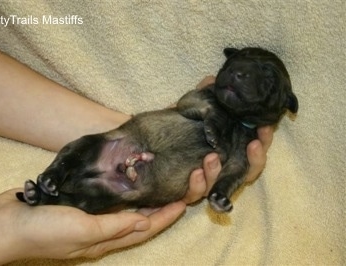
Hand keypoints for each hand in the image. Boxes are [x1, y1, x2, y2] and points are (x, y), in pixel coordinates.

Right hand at [0, 189, 185, 263]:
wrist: (2, 226)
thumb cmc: (43, 230)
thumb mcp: (83, 229)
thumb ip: (114, 226)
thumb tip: (145, 220)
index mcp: (104, 239)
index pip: (144, 228)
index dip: (166, 216)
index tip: (185, 200)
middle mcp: (100, 230)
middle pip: (138, 219)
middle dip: (160, 208)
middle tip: (176, 188)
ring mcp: (88, 218)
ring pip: (123, 208)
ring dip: (141, 198)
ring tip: (157, 182)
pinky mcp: (76, 205)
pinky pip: (105, 199)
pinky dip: (119, 191)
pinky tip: (123, 179)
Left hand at [182, 76, 273, 203]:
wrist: (149, 151)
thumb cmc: (178, 131)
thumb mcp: (189, 113)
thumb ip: (201, 99)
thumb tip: (211, 79)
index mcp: (229, 149)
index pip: (254, 148)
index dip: (264, 140)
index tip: (265, 126)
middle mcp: (223, 168)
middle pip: (249, 171)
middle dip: (255, 159)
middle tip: (254, 144)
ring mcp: (207, 181)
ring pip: (223, 185)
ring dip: (221, 172)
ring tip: (212, 157)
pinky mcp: (189, 191)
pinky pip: (196, 194)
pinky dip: (198, 185)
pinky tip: (195, 173)